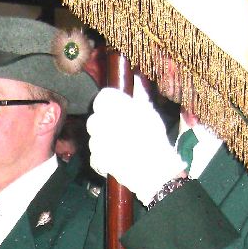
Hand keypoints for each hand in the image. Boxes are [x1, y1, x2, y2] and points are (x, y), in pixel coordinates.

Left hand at [86, 79, 185, 205]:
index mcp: (114, 107)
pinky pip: (95, 154)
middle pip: (94, 119)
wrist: (154, 170)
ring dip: (103, 140)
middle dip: (104, 123)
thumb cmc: (154, 139)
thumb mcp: (149, 112)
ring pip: (93, 137)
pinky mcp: (96, 159)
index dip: (108, 103)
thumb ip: (139, 94)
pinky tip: (118, 157)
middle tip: (120, 129)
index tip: (116, 109)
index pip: (102, 97)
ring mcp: (96, 142)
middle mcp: (101, 122)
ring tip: (121, 145)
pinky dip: (104, 156)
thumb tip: (137, 78)